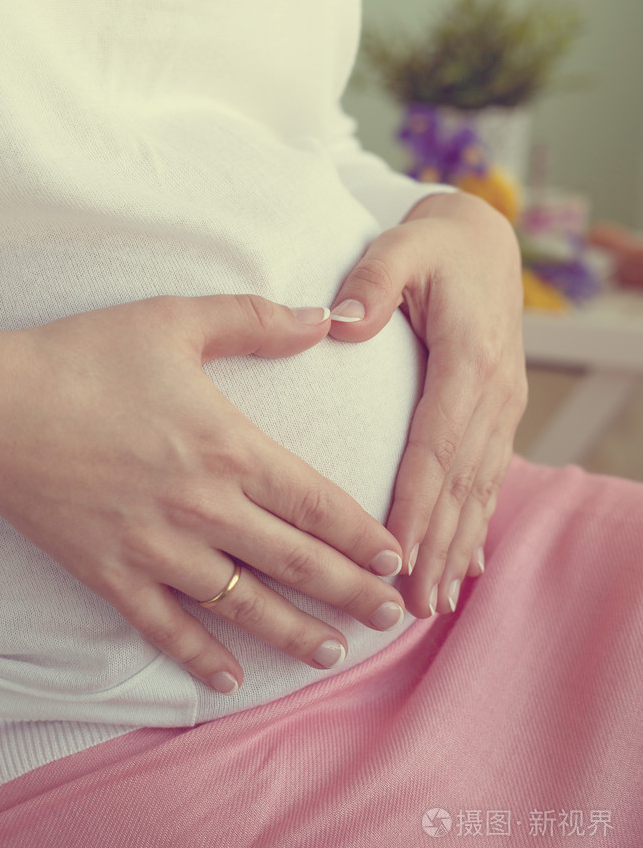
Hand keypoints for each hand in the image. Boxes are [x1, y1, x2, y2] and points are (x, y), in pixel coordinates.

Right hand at [0, 295, 405, 692]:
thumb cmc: (84, 359)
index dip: (362, 535)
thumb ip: (255, 319)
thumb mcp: (175, 321)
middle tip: (392, 617)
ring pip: (243, 606)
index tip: (397, 559)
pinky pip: (165, 628)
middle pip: (296, 562)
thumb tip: (322, 316)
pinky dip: (200, 657)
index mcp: (228, 449)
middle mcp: (204, 508)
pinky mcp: (112, 575)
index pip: (316, 504)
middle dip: (351, 592)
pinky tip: (230, 679)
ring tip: (334, 653)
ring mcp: (157, 549)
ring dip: (295, 634)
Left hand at [328, 190, 527, 617]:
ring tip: (436, 601)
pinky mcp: (499, 412)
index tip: (395, 555)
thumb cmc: (433, 246)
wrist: (483, 242)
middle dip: (436, 547)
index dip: (417, 504)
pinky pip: (488, 476)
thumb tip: (344, 322)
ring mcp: (503, 406)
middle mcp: (494, 393)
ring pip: (479, 488)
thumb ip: (374, 280)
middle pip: (460, 483)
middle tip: (412, 605)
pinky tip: (466, 564)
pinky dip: (475, 522)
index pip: (437, 446)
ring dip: (457, 546)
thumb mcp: (401, 247)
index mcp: (469, 361)